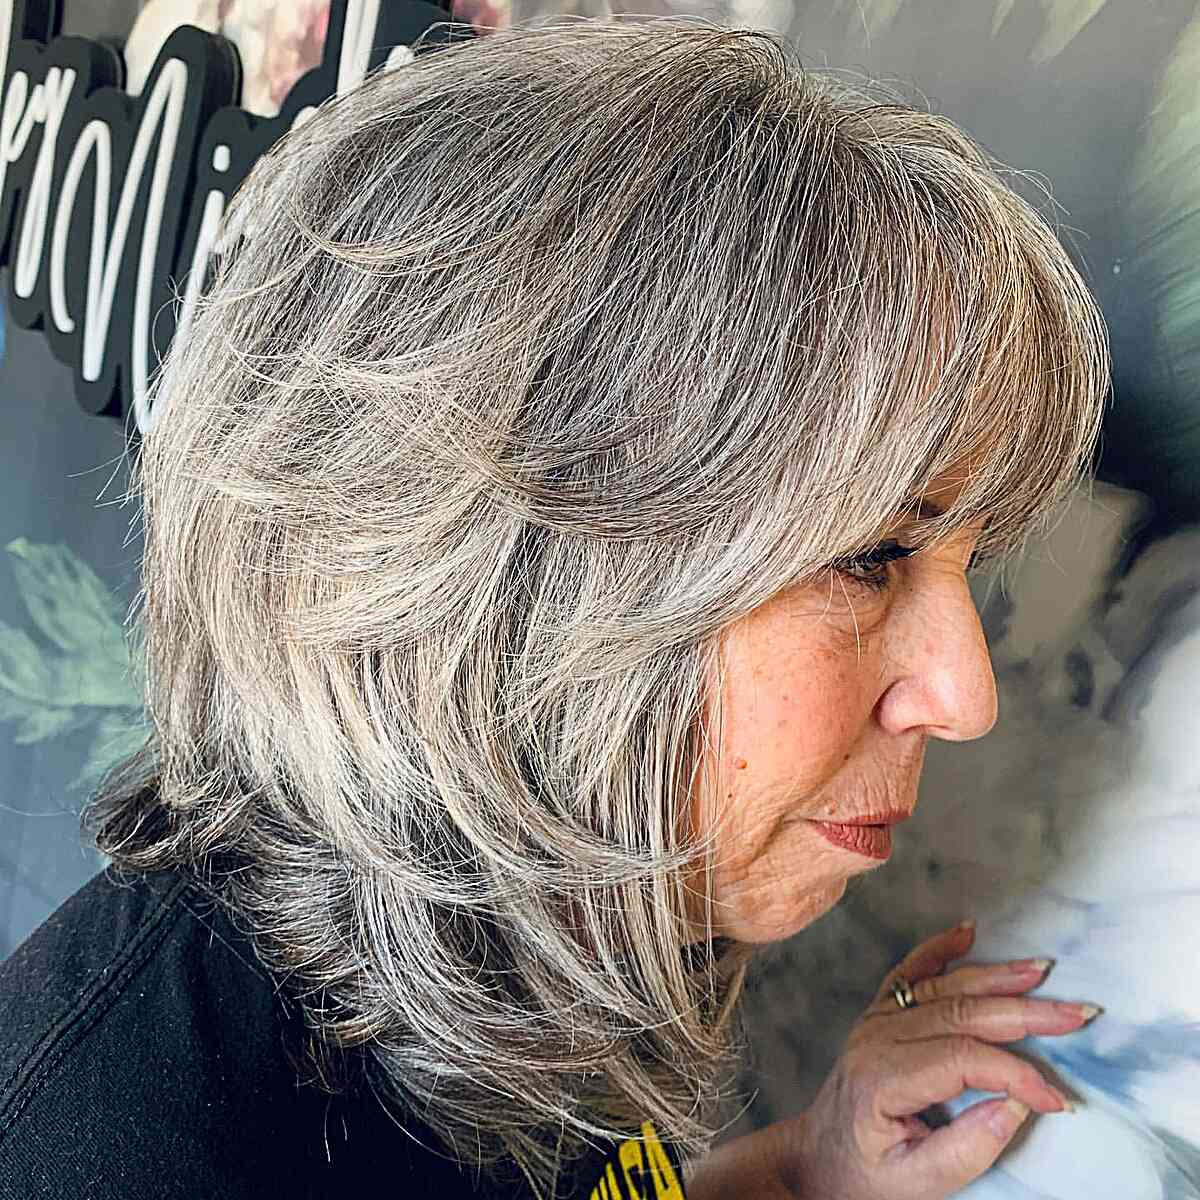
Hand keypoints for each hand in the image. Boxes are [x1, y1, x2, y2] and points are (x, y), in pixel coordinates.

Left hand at [777, 920, 1095, 1199]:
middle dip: (1024, 1012)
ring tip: (1043, 969)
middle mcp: (877, 1037)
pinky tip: (967, 932)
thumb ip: (967, 1148)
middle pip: (961, 1013)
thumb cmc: (864, 1175)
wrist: (818, 1158)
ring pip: (944, 988)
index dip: (1015, 1073)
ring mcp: (877, 1020)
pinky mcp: (880, 1013)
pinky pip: (910, 973)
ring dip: (997, 977)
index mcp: (883, 1077)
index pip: (961, 1059)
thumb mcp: (914, 1181)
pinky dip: (939, 949)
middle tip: (1077, 1014)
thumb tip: (1017, 1104)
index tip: (1058, 1099)